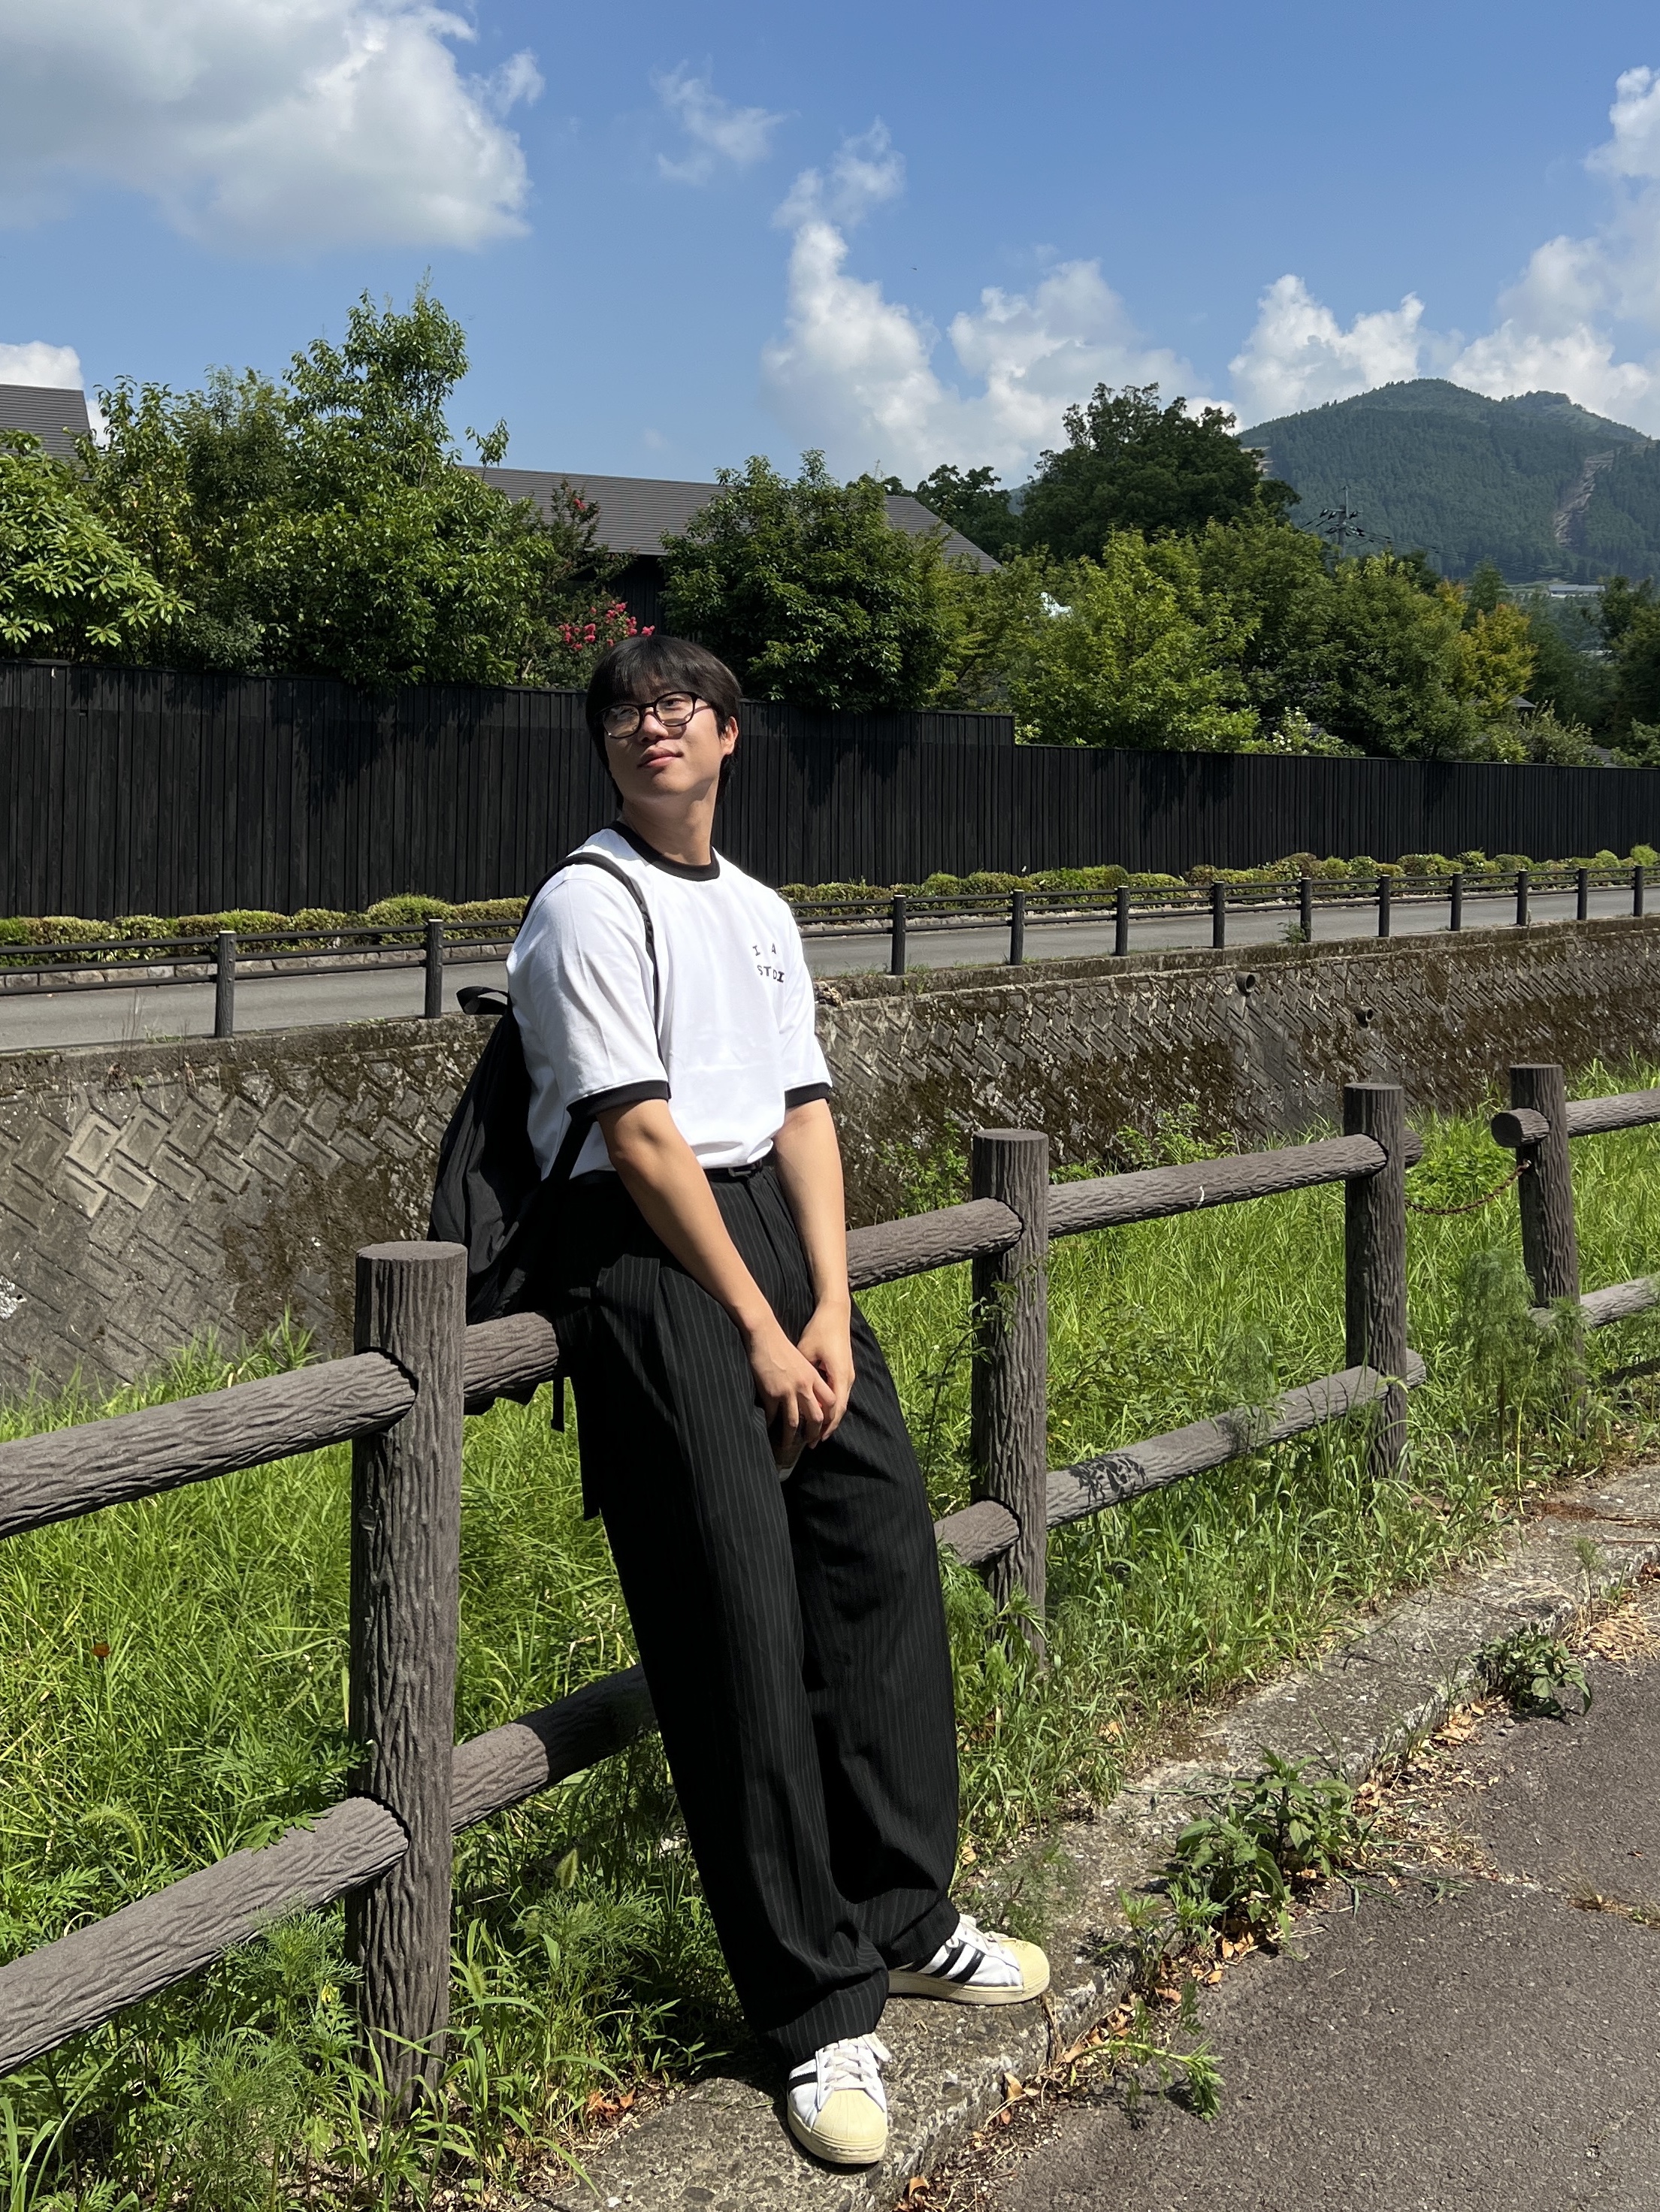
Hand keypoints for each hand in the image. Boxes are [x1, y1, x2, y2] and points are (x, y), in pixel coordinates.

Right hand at [745, 1316, 835, 1461]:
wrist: (764, 1335)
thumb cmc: (782, 1345)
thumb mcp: (802, 1359)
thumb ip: (808, 1377)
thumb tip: (810, 1394)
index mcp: (814, 1376)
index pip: (831, 1401)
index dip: (830, 1416)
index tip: (826, 1425)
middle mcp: (804, 1386)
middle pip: (816, 1417)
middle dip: (814, 1433)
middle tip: (811, 1442)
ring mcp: (787, 1391)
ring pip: (794, 1422)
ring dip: (791, 1438)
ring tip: (787, 1446)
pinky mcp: (771, 1393)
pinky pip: (773, 1416)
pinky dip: (771, 1426)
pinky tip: (768, 1430)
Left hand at [797, 1301, 854, 1442]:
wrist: (835, 1313)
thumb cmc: (819, 1331)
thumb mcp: (806, 1352)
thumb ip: (801, 1375)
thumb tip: (786, 1393)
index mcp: (838, 1375)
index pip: (833, 1409)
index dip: (823, 1426)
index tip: (812, 1439)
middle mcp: (847, 1377)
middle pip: (839, 1410)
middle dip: (827, 1428)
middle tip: (813, 1443)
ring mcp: (848, 1374)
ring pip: (841, 1403)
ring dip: (830, 1418)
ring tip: (817, 1432)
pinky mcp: (845, 1369)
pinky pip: (840, 1393)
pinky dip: (832, 1406)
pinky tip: (822, 1411)